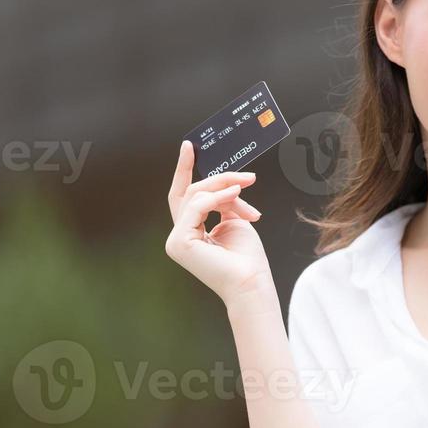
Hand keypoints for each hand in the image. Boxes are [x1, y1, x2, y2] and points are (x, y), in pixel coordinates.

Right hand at [165, 141, 272, 303]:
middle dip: (219, 178)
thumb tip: (226, 188)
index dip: (184, 170)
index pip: (183, 196)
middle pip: (191, 193)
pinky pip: (197, 206)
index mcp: (190, 231)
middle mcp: (179, 235)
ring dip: (226, 187)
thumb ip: (224, 204)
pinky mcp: (180, 242)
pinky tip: (236, 194)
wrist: (251, 281)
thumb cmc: (247, 259)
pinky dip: (219, 197)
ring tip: (248, 185)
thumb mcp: (235, 221)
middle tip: (247, 175)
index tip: (190, 146)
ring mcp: (176, 240)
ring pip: (196, 196)